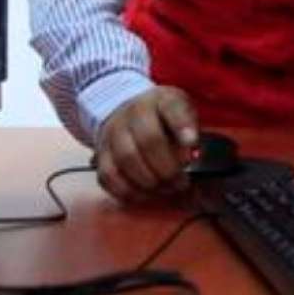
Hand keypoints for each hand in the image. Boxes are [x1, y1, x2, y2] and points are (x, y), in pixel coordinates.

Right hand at [94, 86, 198, 202]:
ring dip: (148, 182)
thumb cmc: (162, 116)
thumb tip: (192, 155)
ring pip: (126, 160)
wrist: (125, 109)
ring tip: (165, 189)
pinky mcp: (101, 153)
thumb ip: (190, 130)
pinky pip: (108, 176)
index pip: (171, 107)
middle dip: (167, 168)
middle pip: (148, 140)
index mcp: (161, 100)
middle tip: (181, 182)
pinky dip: (127, 190)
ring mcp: (113, 132)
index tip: (192, 143)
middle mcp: (133, 112)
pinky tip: (144, 194)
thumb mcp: (182, 111)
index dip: (182, 126)